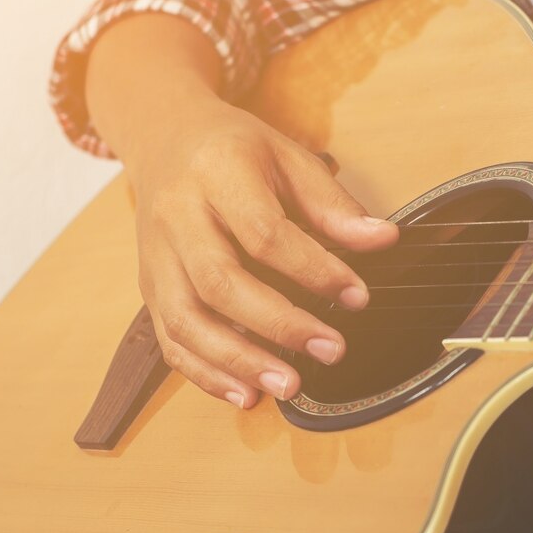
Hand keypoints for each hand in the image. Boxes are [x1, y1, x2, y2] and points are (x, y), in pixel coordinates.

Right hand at [125, 96, 397, 407]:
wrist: (164, 138)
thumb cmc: (232, 150)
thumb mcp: (287, 157)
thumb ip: (332, 204)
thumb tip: (382, 239)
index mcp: (215, 173)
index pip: (264, 232)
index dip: (313, 270)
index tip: (358, 296)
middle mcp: (176, 216)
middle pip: (220, 282)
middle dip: (279, 325)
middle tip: (331, 351)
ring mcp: (156, 256)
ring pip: (186, 319)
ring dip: (238, 361)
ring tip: (288, 386)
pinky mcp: (150, 287)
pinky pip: (170, 339)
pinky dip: (206, 373)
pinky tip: (245, 393)